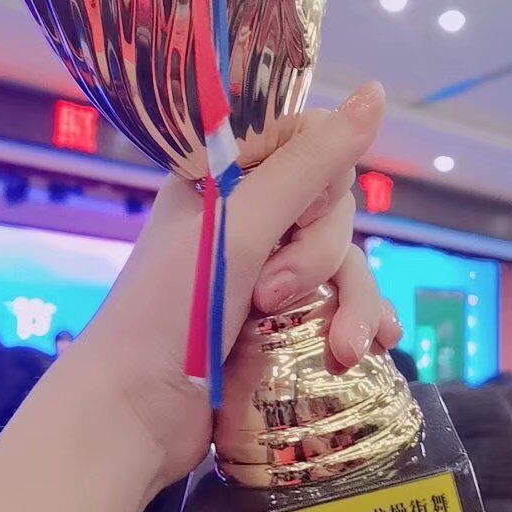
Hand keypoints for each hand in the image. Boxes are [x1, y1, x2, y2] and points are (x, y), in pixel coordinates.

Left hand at [77, 81, 400, 489]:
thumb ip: (309, 164)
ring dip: (352, 303)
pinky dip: (362, 324)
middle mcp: (244, 218)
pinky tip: (378, 347)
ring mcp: (263, 273)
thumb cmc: (169, 314)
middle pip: (332, 207)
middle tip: (270, 297)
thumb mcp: (240, 227)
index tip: (294, 218)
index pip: (307, 144)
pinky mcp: (281, 326)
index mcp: (222, 177)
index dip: (319, 181)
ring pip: (343, 263)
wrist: (133, 418)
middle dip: (319, 257)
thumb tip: (375, 93)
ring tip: (344, 348)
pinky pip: (342, 307)